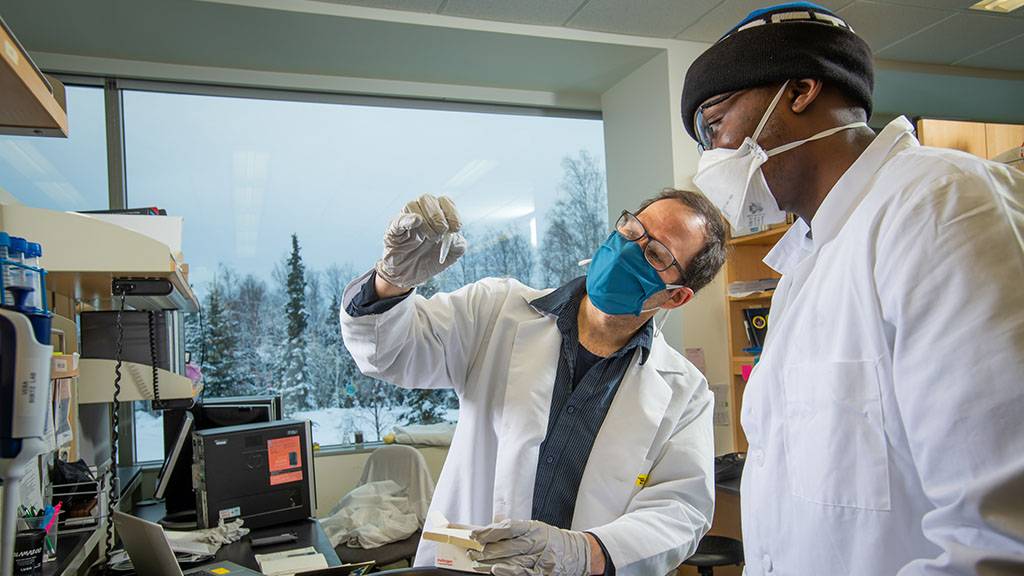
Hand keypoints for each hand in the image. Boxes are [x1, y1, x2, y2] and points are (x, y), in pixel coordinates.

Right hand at [375, 194, 465, 288]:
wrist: (410, 277)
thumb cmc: (429, 260)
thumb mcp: (451, 255)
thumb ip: (458, 244)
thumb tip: (455, 235)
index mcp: (436, 215)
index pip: (444, 201)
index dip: (452, 212)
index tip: (456, 228)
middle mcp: (419, 213)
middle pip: (427, 198)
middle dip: (438, 216)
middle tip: (441, 233)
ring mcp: (405, 220)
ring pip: (412, 205)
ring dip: (426, 221)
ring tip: (430, 238)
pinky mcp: (393, 231)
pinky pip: (398, 220)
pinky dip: (408, 219)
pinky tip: (416, 222)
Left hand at [469, 519, 591, 575]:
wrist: (579, 552)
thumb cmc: (553, 540)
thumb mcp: (536, 528)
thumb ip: (515, 529)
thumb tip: (490, 529)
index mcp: (534, 528)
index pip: (508, 527)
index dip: (489, 531)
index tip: (475, 534)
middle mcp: (537, 541)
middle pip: (507, 545)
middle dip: (486, 549)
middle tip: (472, 550)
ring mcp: (541, 558)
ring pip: (512, 560)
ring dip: (491, 561)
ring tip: (477, 561)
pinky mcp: (543, 572)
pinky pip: (524, 573)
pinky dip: (509, 572)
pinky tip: (497, 570)